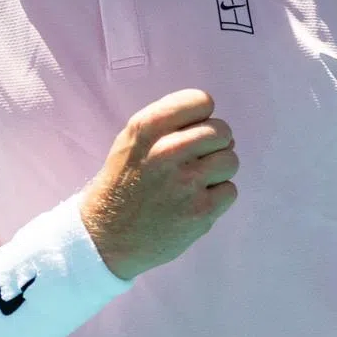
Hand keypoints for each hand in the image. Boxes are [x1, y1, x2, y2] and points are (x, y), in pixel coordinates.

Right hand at [79, 89, 238, 280]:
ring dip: (218, 171)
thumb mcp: (132, 139)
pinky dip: (217, 197)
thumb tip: (220, 128)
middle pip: (221, 131)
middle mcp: (166, 151)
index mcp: (147, 127)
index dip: (202, 116)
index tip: (192, 131)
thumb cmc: (124, 182)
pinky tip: (194, 202)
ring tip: (195, 182)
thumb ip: (170, 123)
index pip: (200, 100)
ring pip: (231, 160)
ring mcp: (185, 183)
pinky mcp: (200, 212)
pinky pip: (230, 190)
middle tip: (197, 159)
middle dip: (215, 144)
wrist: (106, 236)